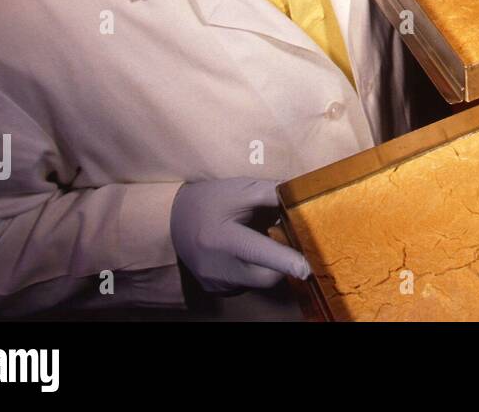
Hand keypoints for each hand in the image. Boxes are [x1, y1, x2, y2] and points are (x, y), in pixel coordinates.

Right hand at [169, 177, 308, 294]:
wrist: (171, 221)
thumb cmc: (209, 201)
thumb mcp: (239, 189)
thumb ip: (272, 193)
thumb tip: (303, 198)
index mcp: (222, 239)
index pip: (259, 253)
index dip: (285, 261)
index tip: (306, 267)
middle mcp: (217, 267)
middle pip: (266, 276)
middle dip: (282, 261)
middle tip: (282, 238)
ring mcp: (216, 283)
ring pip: (258, 282)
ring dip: (268, 265)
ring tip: (257, 240)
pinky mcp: (217, 290)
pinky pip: (247, 284)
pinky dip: (254, 270)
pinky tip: (244, 253)